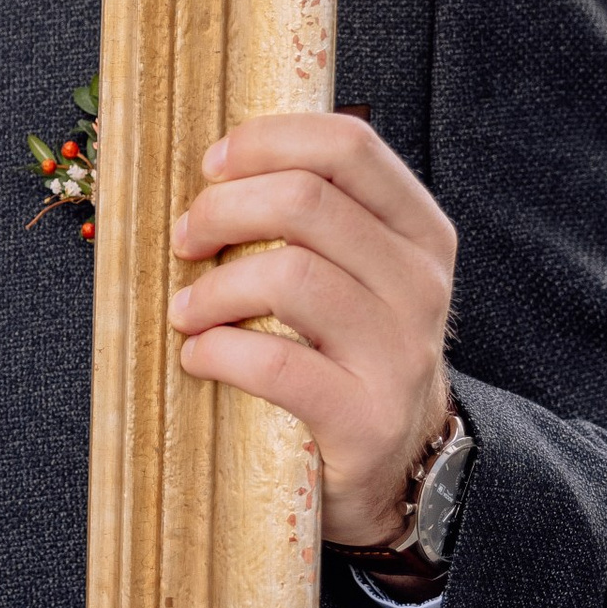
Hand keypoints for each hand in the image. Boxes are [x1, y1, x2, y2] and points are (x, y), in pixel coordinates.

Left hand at [168, 113, 455, 548]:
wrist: (400, 466)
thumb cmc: (349, 352)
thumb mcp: (357, 275)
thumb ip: (315, 218)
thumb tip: (219, 166)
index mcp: (419, 231)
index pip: (349, 145)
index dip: (267, 141)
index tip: (211, 165)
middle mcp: (420, 283)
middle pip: (305, 201)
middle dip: (222, 210)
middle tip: (185, 241)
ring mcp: (400, 352)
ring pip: (288, 276)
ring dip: (213, 287)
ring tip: (186, 310)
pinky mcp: (366, 417)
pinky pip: (276, 364)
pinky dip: (217, 351)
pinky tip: (198, 355)